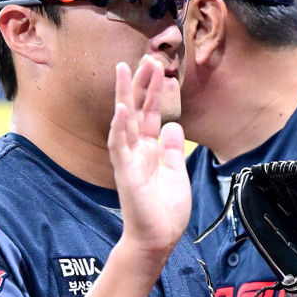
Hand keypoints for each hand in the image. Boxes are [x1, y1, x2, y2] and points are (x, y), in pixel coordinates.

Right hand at [107, 56, 191, 262]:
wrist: (157, 240)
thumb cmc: (164, 211)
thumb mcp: (176, 173)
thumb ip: (172, 150)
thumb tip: (174, 126)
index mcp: (150, 150)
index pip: (152, 113)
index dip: (155, 91)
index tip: (158, 67)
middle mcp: (137, 150)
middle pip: (137, 110)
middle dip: (140, 83)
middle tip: (145, 57)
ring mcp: (129, 160)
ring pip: (124, 121)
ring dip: (124, 95)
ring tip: (123, 70)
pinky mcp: (126, 173)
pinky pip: (120, 147)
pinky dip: (120, 128)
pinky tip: (122, 109)